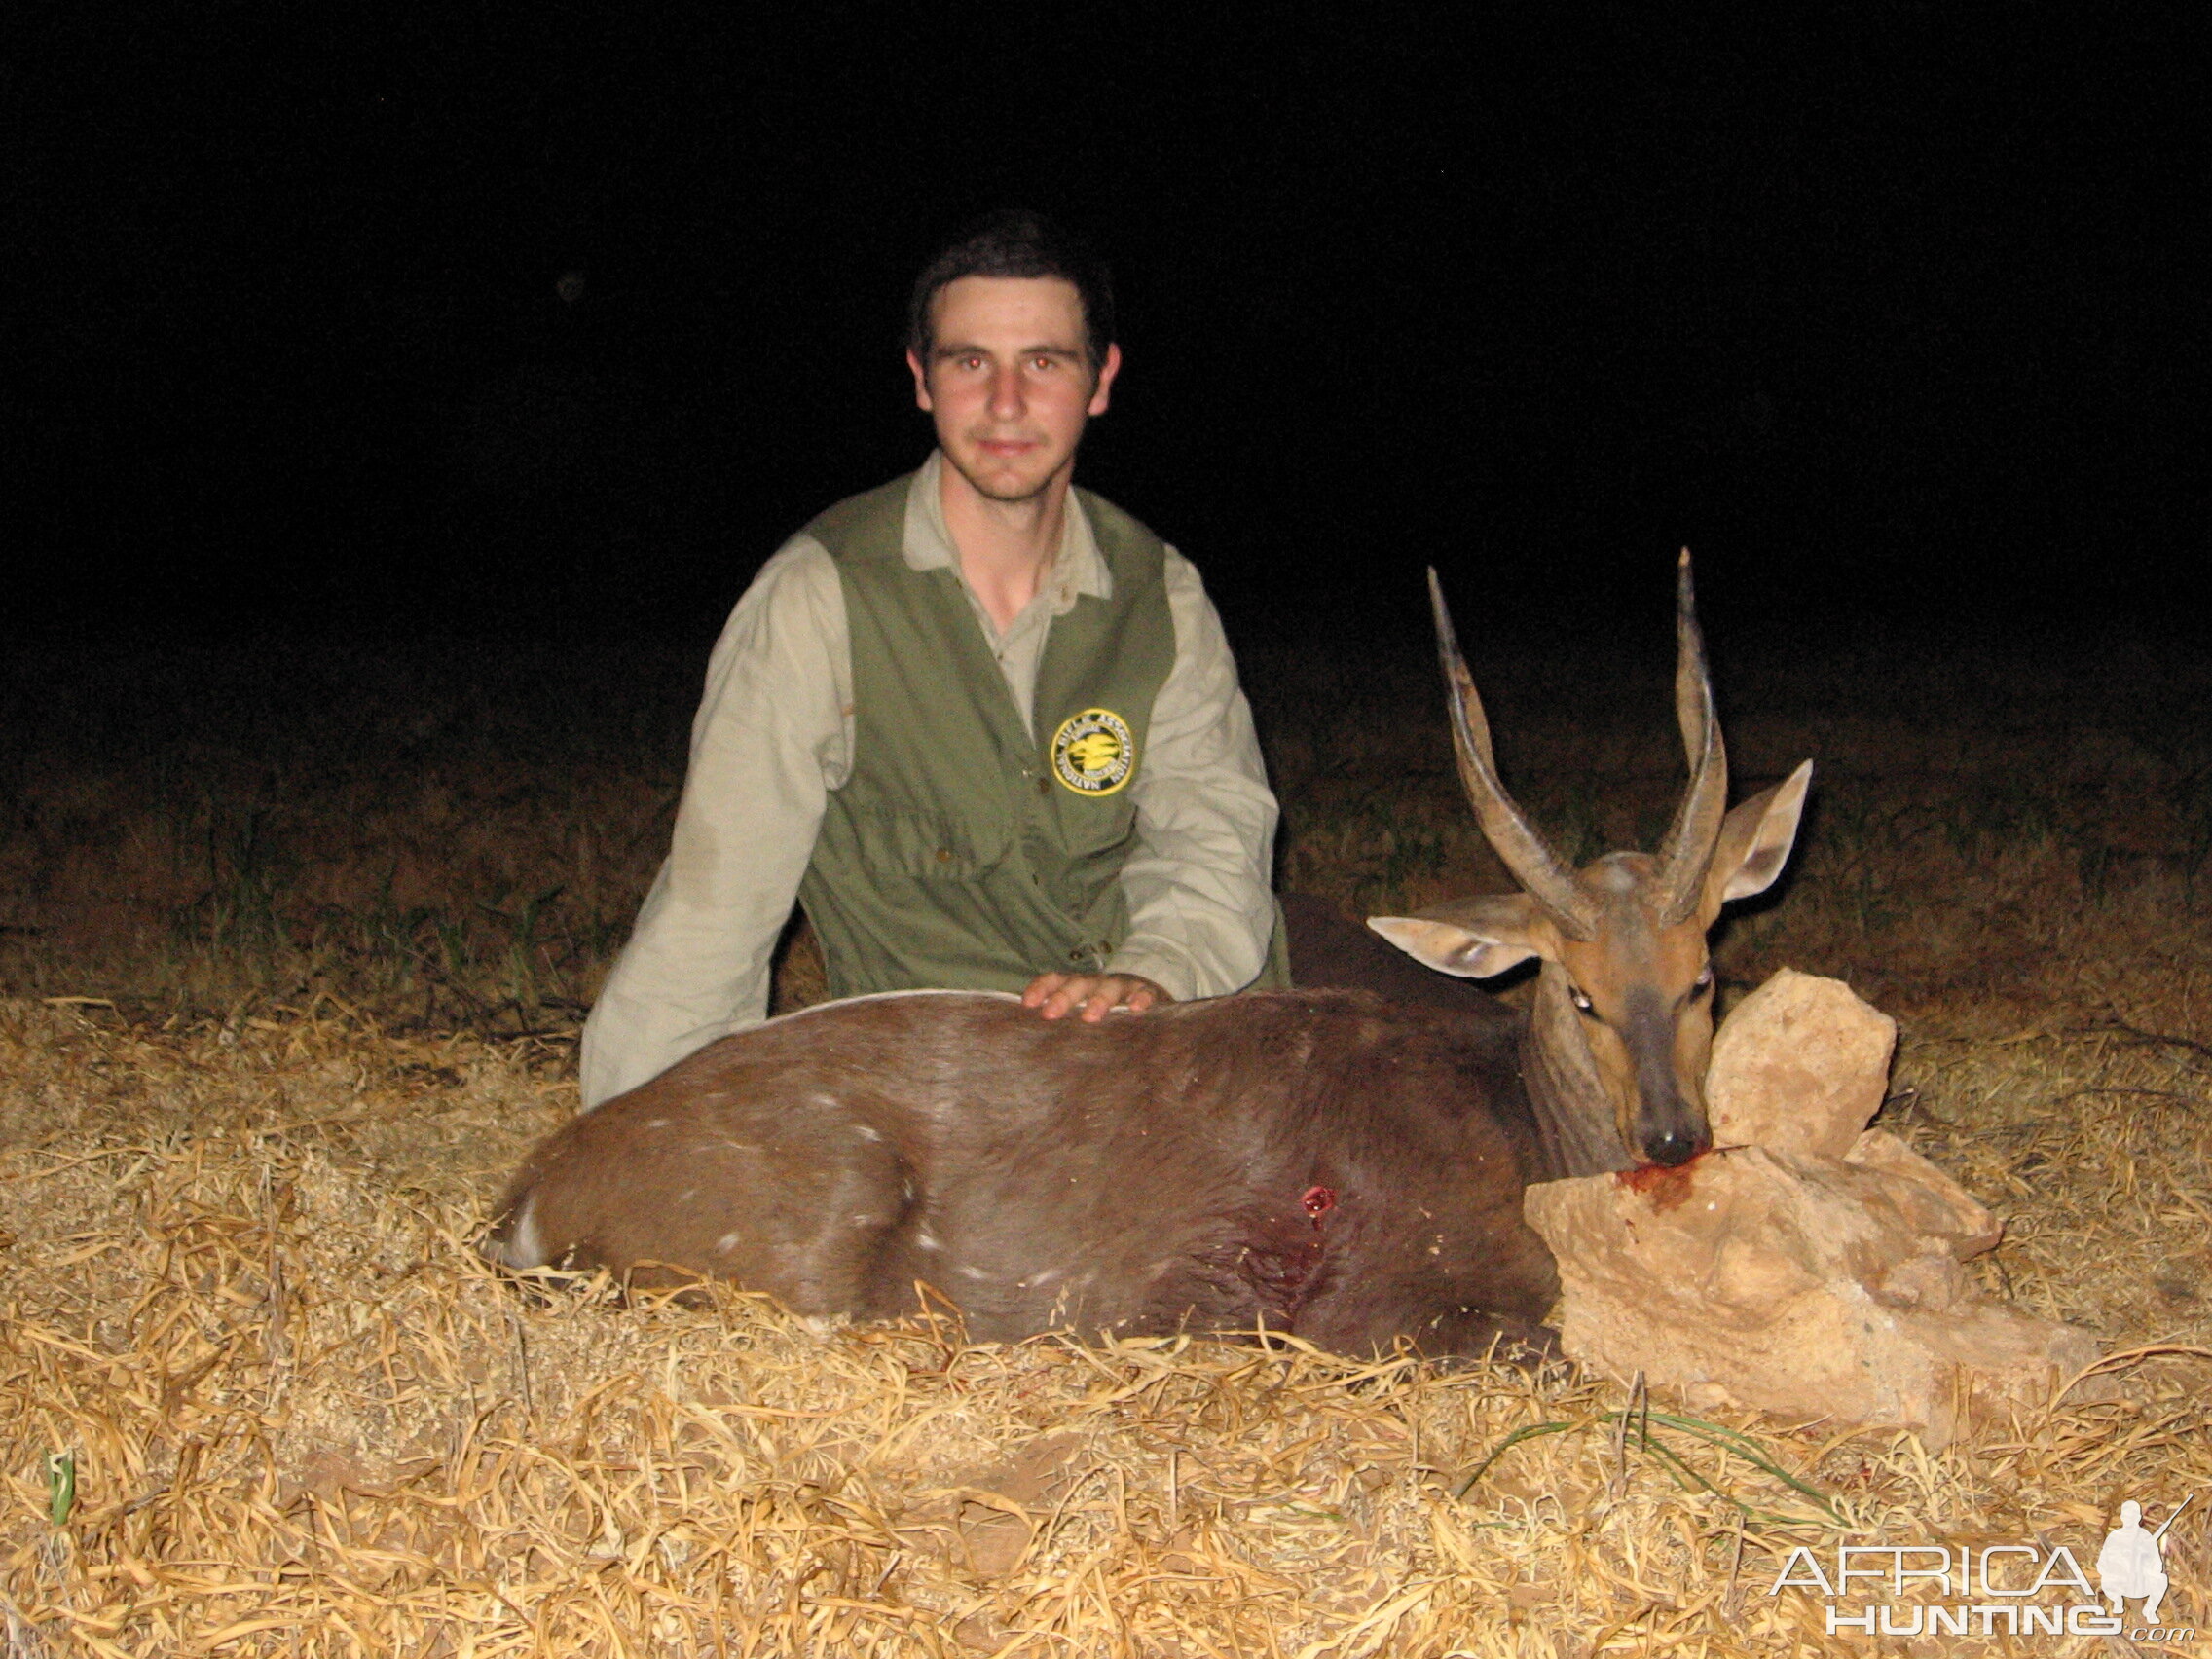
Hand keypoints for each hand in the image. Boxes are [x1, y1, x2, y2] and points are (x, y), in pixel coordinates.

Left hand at [1021, 972, 1171, 1022]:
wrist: (1144, 991)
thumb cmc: (1103, 1009)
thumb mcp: (1082, 1009)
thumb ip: (1063, 1018)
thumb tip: (1029, 1035)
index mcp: (1077, 986)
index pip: (1055, 980)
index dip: (1041, 989)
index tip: (1027, 1003)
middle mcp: (1096, 983)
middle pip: (1078, 984)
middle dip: (1063, 997)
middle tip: (1050, 1014)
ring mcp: (1122, 987)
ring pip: (1109, 988)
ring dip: (1099, 1000)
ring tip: (1090, 1017)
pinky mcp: (1146, 992)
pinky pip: (1144, 993)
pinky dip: (1141, 998)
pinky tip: (1137, 1009)